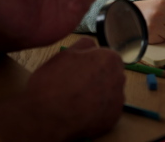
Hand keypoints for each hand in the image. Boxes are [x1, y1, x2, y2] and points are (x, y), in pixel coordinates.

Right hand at [0, 37, 125, 141]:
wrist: (45, 118)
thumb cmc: (52, 83)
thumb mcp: (64, 54)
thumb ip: (84, 45)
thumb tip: (93, 45)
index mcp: (109, 59)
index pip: (107, 57)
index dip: (92, 63)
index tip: (80, 70)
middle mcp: (119, 78)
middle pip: (111, 74)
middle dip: (99, 78)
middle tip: (78, 85)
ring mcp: (118, 100)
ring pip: (110, 93)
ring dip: (99, 95)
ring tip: (78, 100)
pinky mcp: (113, 119)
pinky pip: (107, 111)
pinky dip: (98, 112)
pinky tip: (81, 113)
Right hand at [134, 0, 164, 43]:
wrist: (126, 16)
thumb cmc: (145, 10)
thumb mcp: (159, 4)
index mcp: (163, 3)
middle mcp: (160, 14)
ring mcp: (155, 26)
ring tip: (158, 26)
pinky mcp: (151, 36)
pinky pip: (164, 39)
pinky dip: (160, 37)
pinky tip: (153, 31)